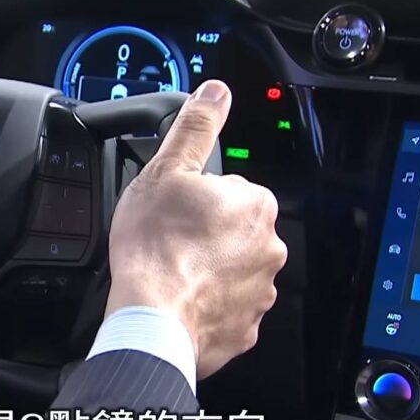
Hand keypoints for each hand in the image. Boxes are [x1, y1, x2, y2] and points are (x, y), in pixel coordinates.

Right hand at [104, 80, 286, 378]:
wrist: (150, 319)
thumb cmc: (155, 248)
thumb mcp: (166, 170)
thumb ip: (196, 127)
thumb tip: (216, 93)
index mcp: (255, 204)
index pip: (229, 190)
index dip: (197, 198)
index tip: (175, 210)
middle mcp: (269, 247)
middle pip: (232, 230)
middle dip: (205, 234)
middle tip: (169, 241)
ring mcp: (259, 290)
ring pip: (231, 269)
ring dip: (207, 269)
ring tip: (172, 272)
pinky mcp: (245, 327)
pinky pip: (226, 307)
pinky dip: (206, 304)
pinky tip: (179, 299)